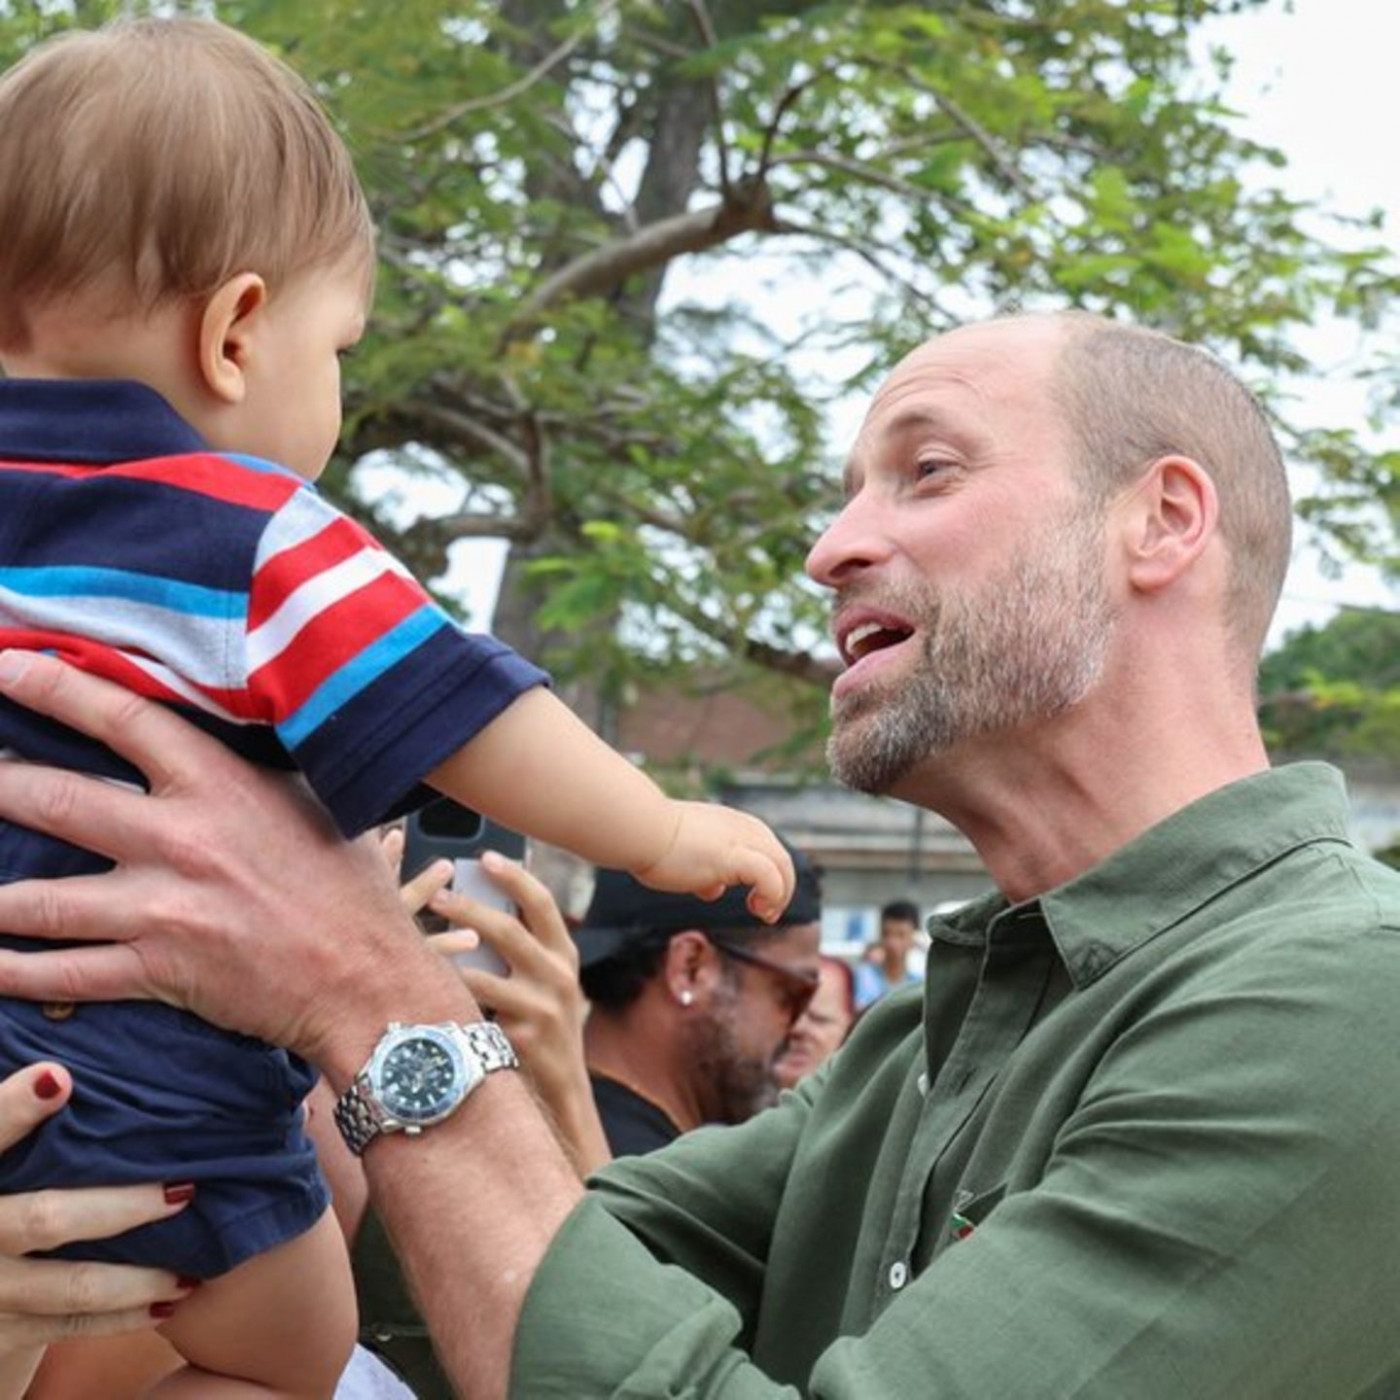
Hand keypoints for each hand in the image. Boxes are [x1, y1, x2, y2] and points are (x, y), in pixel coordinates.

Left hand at [0, 652, 468, 1070]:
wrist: (368, 980)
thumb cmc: (348, 888)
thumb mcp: (308, 801)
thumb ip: (248, 768)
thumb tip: (214, 729)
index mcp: (221, 785)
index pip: (121, 717)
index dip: (53, 686)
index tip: (4, 667)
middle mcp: (180, 840)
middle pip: (56, 798)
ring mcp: (162, 909)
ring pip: (38, 899)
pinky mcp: (158, 970)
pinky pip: (63, 971)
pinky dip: (12, 968)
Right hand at [0, 1064, 193, 1363]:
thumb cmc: (8, 1188)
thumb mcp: (10, 1156)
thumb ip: (26, 1120)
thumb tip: (78, 1058)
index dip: (13, 1110)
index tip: (62, 1078)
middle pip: (44, 1218)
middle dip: (120, 1207)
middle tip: (184, 1190)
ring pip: (68, 1284)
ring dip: (137, 1276)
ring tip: (194, 1265)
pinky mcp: (1, 1333)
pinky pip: (69, 1325)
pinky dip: (124, 1315)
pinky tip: (172, 1299)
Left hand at [422, 855, 610, 1175]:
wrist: (563, 1091)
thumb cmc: (542, 1026)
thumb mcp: (545, 982)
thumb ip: (521, 949)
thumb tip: (475, 902)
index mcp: (564, 955)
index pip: (542, 903)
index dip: (514, 876)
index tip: (484, 856)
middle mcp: (558, 976)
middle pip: (508, 931)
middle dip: (468, 910)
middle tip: (436, 896)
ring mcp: (542, 1009)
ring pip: (483, 974)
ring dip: (446, 957)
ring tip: (417, 943)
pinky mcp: (521, 1039)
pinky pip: (474, 1013)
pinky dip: (447, 1000)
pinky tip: (422, 993)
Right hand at [634, 800, 795, 921]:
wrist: (637, 829)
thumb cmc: (652, 842)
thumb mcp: (686, 856)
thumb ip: (704, 870)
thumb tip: (713, 890)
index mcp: (732, 824)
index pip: (767, 848)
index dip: (769, 877)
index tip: (756, 901)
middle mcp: (741, 827)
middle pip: (781, 857)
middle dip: (782, 888)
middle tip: (767, 913)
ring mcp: (738, 840)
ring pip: (782, 863)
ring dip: (781, 893)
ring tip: (765, 914)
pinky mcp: (731, 856)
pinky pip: (768, 874)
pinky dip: (772, 893)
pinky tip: (757, 909)